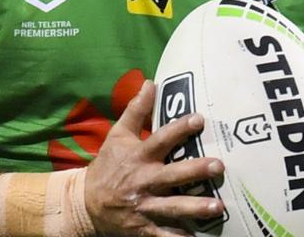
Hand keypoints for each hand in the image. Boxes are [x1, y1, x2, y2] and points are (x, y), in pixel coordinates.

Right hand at [84, 80, 224, 235]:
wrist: (86, 202)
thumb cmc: (108, 165)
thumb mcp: (117, 135)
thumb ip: (136, 110)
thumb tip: (150, 82)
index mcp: (138, 156)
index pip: (160, 139)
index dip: (179, 129)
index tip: (199, 119)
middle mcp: (143, 181)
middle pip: (171, 175)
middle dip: (194, 170)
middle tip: (218, 165)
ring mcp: (144, 206)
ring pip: (172, 207)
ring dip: (194, 208)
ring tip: (217, 207)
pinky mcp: (143, 228)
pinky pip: (164, 235)